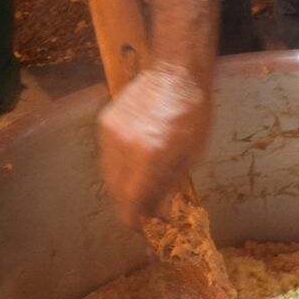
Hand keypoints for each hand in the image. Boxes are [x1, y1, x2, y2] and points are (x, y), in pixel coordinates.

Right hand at [98, 65, 211, 222]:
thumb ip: (170, 184)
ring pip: (108, 175)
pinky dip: (119, 165)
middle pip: (116, 193)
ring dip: (123, 186)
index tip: (144, 226)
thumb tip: (157, 211)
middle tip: (146, 208)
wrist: (175, 71)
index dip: (135, 221)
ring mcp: (111, 134)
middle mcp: (125, 148)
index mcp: (151, 157)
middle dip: (129, 205)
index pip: (131, 203)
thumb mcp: (193, 153)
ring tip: (142, 184)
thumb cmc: (194, 112)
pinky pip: (107, 156)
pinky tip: (136, 160)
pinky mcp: (104, 123)